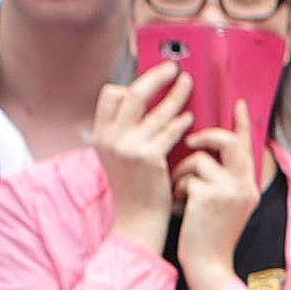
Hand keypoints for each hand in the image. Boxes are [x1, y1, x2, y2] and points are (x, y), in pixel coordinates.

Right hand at [95, 63, 191, 254]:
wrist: (137, 222)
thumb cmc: (134, 189)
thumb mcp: (118, 157)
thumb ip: (123, 132)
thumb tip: (139, 103)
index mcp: (101, 135)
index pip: (110, 95)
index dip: (130, 85)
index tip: (148, 81)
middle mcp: (111, 138)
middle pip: (133, 93)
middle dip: (155, 77)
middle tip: (174, 67)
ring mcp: (129, 147)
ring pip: (156, 110)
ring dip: (176, 94)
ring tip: (189, 84)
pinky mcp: (149, 158)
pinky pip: (169, 131)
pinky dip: (180, 121)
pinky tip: (190, 118)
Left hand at [175, 99, 262, 289]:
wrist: (209, 266)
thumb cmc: (209, 236)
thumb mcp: (225, 206)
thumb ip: (223, 180)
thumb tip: (205, 152)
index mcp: (249, 187)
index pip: (248, 147)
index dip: (242, 124)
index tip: (238, 104)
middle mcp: (245, 186)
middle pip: (230, 142)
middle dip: (207, 136)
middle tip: (190, 141)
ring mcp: (230, 192)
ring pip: (200, 159)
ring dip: (183, 171)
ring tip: (180, 192)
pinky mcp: (210, 197)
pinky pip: (187, 176)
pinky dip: (178, 188)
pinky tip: (179, 206)